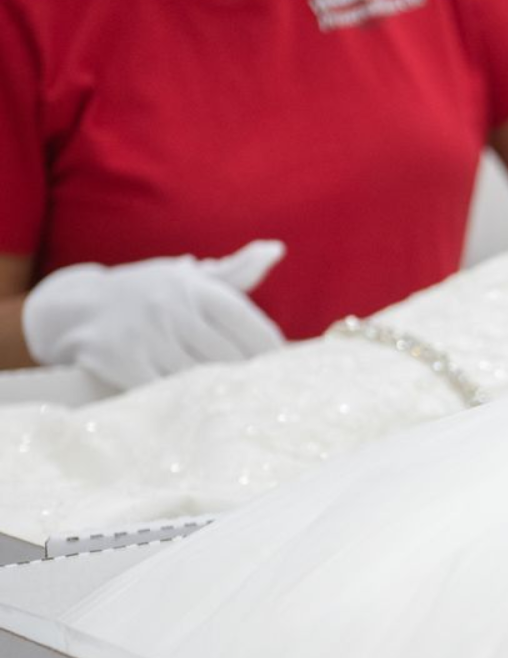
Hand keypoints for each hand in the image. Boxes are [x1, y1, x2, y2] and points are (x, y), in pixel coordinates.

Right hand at [23, 241, 286, 388]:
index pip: (251, 327)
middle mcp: (172, 307)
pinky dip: (181, 401)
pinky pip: (164, 390)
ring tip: (234, 405)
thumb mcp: (188, 278)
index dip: (273, 355)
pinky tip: (193, 407)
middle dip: (248, 378)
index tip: (283, 372)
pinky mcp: (119, 359)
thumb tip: (276, 250)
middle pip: (230, 359)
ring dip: (217, 393)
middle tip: (264, 395)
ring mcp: (145, 334)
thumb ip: (236, 271)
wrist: (75, 307)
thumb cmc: (148, 294)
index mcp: (196, 287)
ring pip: (199, 377)